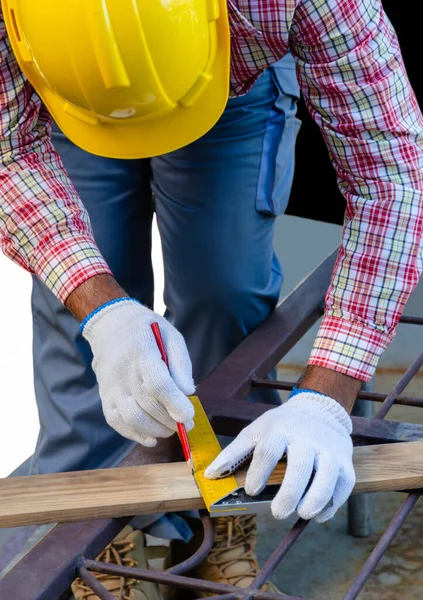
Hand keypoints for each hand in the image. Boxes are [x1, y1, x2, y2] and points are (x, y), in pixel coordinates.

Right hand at [82, 298, 194, 446]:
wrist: (109, 325)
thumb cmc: (146, 330)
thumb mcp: (171, 335)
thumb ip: (181, 363)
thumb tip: (188, 392)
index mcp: (142, 352)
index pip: (157, 383)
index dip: (174, 403)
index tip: (188, 416)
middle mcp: (123, 371)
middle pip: (147, 404)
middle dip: (171, 421)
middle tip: (187, 425)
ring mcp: (111, 386)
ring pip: (132, 417)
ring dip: (156, 430)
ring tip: (171, 429)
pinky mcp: (105, 396)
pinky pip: (116, 421)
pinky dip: (135, 434)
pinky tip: (151, 438)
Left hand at [205, 391, 354, 521]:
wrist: (320, 408)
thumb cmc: (283, 425)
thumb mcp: (256, 431)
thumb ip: (234, 453)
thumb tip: (209, 475)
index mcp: (280, 429)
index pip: (269, 450)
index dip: (259, 472)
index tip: (252, 491)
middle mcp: (306, 438)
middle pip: (300, 465)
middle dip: (289, 492)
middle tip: (277, 513)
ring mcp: (328, 450)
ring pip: (328, 475)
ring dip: (316, 498)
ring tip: (303, 514)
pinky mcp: (345, 462)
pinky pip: (344, 484)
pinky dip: (333, 502)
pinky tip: (319, 515)